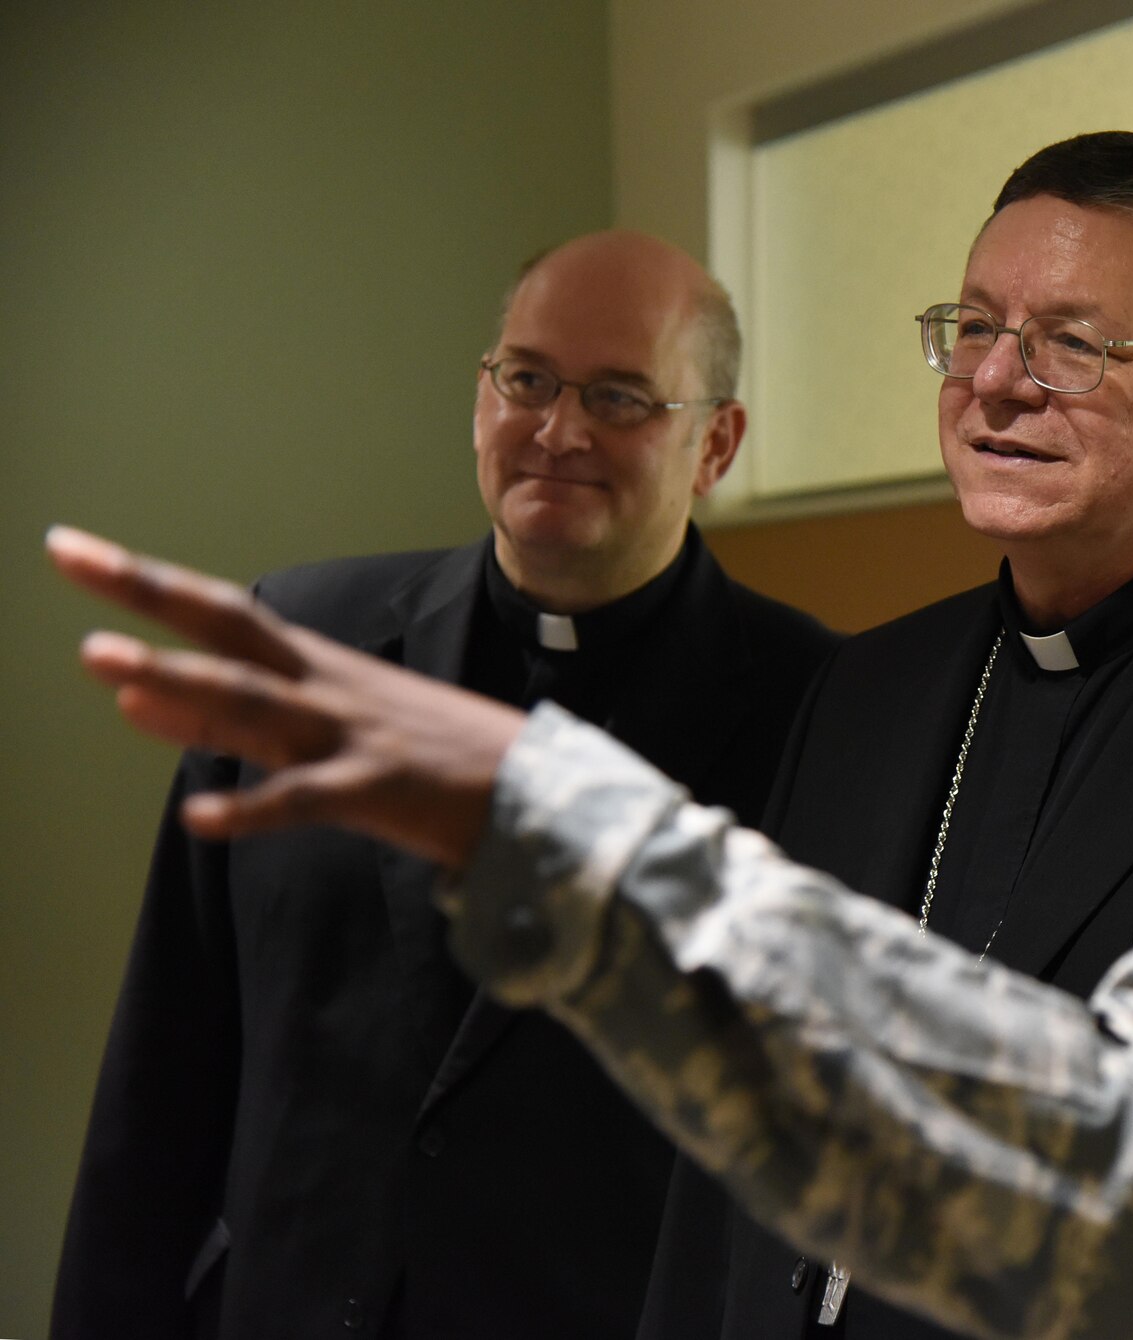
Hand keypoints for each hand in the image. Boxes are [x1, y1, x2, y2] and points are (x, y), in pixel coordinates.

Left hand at [48, 526, 523, 868]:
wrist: (540, 792)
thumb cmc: (439, 763)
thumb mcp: (332, 728)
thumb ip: (228, 721)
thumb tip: (129, 697)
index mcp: (320, 669)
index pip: (222, 613)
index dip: (147, 581)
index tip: (74, 548)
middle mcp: (329, 688)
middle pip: (228, 627)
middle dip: (147, 592)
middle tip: (68, 552)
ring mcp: (353, 735)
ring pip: (254, 701)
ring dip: (180, 680)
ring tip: (103, 663)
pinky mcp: (378, 792)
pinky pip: (305, 800)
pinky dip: (253, 809)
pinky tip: (200, 818)